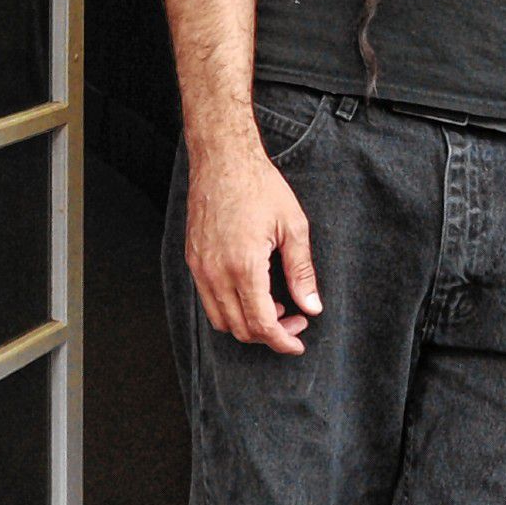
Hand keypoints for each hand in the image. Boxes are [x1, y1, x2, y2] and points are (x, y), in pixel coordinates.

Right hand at [187, 140, 320, 354]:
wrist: (223, 160)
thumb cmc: (260, 187)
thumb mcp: (293, 227)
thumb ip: (302, 272)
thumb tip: (312, 306)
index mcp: (244, 266)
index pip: (262, 323)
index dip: (282, 340)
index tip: (297, 343)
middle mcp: (216, 273)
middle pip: (240, 328)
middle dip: (270, 334)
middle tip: (296, 320)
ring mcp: (200, 268)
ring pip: (221, 320)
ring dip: (249, 324)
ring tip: (277, 308)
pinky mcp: (193, 260)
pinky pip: (209, 300)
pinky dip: (231, 308)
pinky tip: (254, 292)